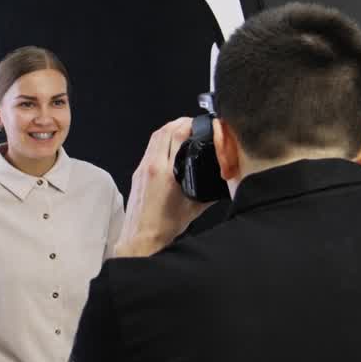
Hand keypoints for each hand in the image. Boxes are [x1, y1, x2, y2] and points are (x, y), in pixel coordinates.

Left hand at [116, 117, 213, 257]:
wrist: (141, 238)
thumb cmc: (164, 227)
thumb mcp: (195, 208)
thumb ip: (209, 191)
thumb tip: (222, 181)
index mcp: (167, 173)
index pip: (177, 135)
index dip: (190, 124)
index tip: (200, 124)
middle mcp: (152, 166)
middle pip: (164, 130)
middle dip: (180, 123)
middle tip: (193, 124)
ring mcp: (142, 168)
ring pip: (155, 137)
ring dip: (169, 129)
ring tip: (182, 130)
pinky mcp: (138, 172)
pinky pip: (149, 148)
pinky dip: (161, 141)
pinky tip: (170, 146)